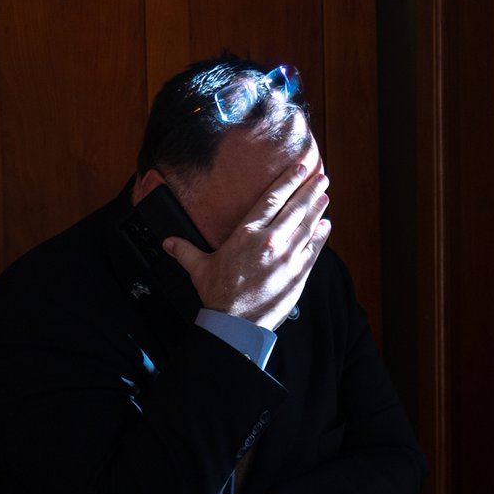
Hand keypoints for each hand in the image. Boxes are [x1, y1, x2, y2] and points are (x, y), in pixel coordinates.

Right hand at [163, 146, 331, 331]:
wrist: (237, 325)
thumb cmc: (219, 296)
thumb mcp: (199, 268)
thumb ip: (185, 251)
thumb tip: (167, 242)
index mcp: (247, 234)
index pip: (272, 199)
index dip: (288, 181)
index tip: (300, 168)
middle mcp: (270, 241)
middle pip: (295, 208)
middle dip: (309, 189)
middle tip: (320, 176)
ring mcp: (287, 257)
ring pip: (307, 225)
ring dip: (318, 207)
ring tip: (325, 193)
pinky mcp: (298, 274)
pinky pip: (314, 249)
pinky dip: (321, 235)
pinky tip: (326, 225)